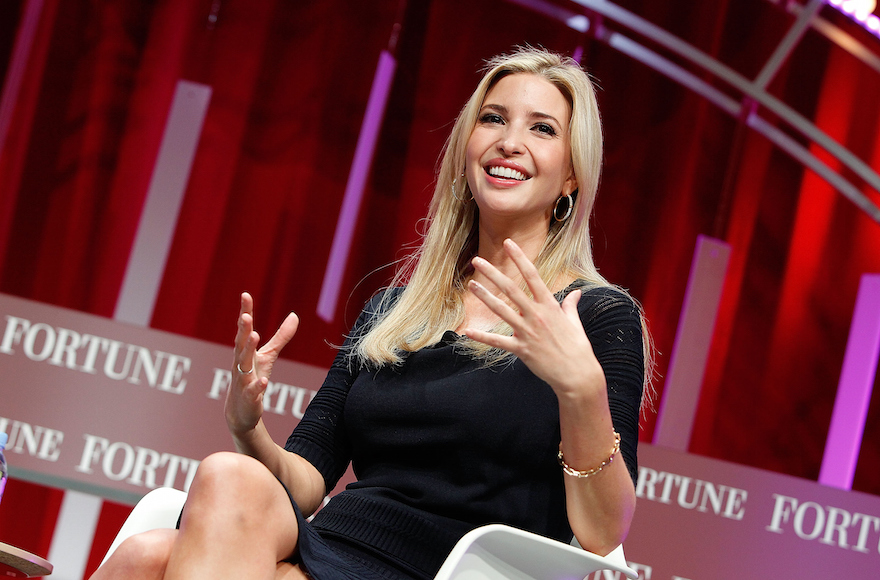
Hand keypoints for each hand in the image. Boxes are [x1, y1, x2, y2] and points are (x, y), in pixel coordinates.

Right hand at [226, 292, 298, 435]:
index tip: (245, 295)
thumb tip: (294, 315)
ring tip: (255, 336)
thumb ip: (281, 337)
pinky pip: (251, 391)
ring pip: (243, 364)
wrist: (241, 412)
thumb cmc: (252, 378)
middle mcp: (240, 364)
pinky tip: (263, 381)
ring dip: (248, 350)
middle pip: (241, 344)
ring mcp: (242, 381)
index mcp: (244, 351)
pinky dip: (256, 386)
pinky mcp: (248, 398)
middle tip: (246, 315)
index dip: (244, 312)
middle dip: (244, 329)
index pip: (243, 330)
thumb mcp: (268, 356)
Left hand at [462, 239, 604, 398]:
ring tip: (471, 284)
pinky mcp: (522, 349)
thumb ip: (570, 305)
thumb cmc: (578, 348)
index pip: (532, 275)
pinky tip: (468, 331)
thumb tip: (576, 292)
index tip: (509, 243)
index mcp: (550, 306)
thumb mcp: (575, 322)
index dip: (519, 258)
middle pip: (511, 289)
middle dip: (493, 273)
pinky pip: (498, 342)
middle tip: (477, 260)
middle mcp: (536, 315)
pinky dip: (483, 337)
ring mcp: (528, 332)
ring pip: (502, 310)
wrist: (577, 374)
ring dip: (485, 297)